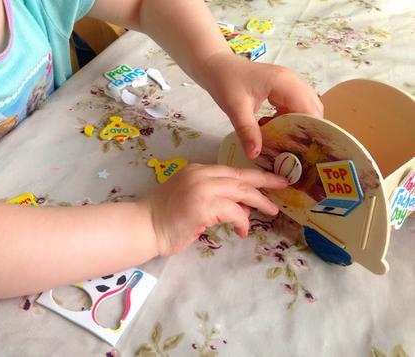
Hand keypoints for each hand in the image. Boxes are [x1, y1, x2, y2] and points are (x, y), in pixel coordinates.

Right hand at [139, 164, 287, 255]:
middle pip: (241, 176)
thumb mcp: (192, 199)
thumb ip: (216, 198)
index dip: (254, 174)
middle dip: (266, 181)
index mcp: (197, 170)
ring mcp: (202, 189)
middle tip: (284, 184)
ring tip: (271, 212)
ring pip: (241, 192)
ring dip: (259, 203)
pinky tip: (242, 231)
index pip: (232, 170)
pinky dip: (242, 221)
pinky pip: (233, 212)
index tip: (271, 177)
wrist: (143, 226)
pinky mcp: (203, 206)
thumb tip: (242, 205)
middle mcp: (201, 175)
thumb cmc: (164, 216)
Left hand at [199, 52, 323, 158]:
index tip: (305, 152)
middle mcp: (293, 82)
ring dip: (298, 126)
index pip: (309, 110)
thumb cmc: (226, 82)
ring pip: (305, 109)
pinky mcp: (283, 89)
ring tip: (286, 144)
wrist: (217, 66)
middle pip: (313, 110)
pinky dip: (289, 121)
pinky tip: (275, 131)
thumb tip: (255, 155)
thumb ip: (247, 132)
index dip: (311, 131)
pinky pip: (294, 108)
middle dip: (307, 131)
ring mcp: (289, 84)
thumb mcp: (235, 109)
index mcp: (285, 83)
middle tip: (296, 152)